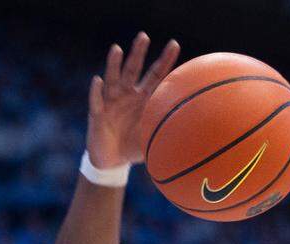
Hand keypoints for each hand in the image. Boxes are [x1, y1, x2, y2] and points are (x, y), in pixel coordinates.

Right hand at [86, 32, 178, 167]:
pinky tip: (97, 80)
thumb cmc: (133, 147)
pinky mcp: (97, 114)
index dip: (164, 61)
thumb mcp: (153, 138)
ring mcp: (111, 102)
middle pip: (133, 69)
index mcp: (143, 98)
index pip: (155, 75)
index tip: (174, 45)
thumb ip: (168, 131)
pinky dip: (96, 91)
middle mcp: (126, 94)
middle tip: (143, 36)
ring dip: (114, 64)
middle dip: (138, 53)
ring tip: (117, 49)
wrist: (111, 162)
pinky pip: (96, 100)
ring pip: (113, 79)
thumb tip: (193, 134)